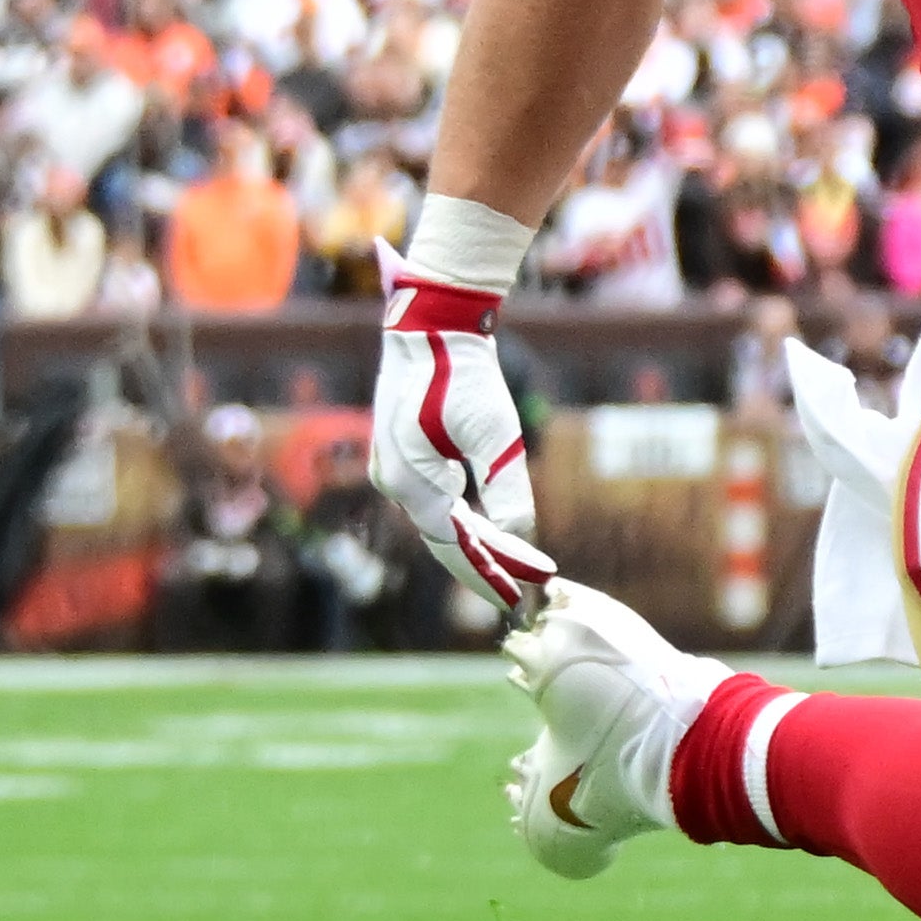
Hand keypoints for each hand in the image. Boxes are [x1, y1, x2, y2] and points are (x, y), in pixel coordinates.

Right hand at [371, 252, 554, 612]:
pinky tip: (488, 537)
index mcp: (408, 479)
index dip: (494, 570)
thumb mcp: (495, 432)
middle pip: (444, 540)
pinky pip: (434, 502)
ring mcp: (392, 469)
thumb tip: (520, 540)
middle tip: (523, 597)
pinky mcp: (401, 457)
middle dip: (485, 568)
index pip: (456, 543)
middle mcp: (392, 481)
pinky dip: (462, 521)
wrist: (431, 324)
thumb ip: (506, 489)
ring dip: (475, 548)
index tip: (528, 593)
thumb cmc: (462, 371)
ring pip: (439, 523)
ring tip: (512, 574)